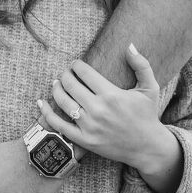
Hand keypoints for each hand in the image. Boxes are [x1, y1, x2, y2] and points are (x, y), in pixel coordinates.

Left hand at [38, 44, 171, 173]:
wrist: (147, 147)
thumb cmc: (148, 115)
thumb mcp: (150, 88)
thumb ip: (141, 65)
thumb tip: (129, 45)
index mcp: (112, 94)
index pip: (84, 72)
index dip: (76, 65)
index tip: (75, 64)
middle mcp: (98, 110)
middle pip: (70, 84)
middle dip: (65, 75)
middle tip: (66, 73)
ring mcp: (89, 126)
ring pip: (63, 102)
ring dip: (56, 88)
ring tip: (57, 83)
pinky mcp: (84, 140)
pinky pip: (59, 125)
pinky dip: (46, 113)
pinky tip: (40, 102)